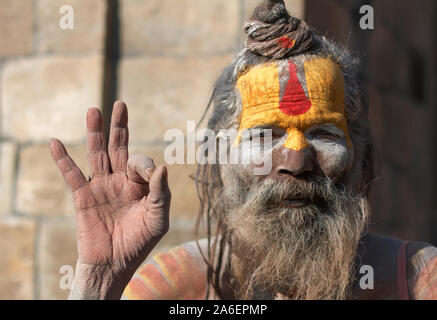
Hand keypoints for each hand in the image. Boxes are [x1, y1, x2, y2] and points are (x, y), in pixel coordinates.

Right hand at [50, 101, 170, 297]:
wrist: (115, 264)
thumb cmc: (140, 242)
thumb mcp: (158, 219)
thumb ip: (162, 193)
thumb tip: (163, 167)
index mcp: (140, 185)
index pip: (141, 162)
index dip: (144, 166)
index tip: (148, 178)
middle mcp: (120, 181)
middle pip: (119, 147)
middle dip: (119, 126)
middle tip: (120, 104)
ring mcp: (101, 186)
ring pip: (97, 154)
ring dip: (94, 133)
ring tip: (93, 110)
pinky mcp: (83, 197)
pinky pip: (72, 175)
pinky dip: (63, 160)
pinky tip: (55, 143)